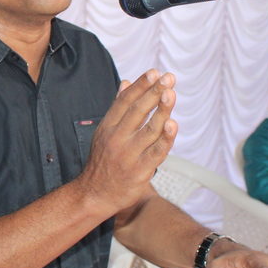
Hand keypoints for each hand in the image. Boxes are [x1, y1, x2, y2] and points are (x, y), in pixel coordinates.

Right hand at [77, 69, 176, 213]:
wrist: (94, 195)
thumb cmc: (103, 161)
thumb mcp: (104, 132)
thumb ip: (118, 108)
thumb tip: (126, 83)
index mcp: (108, 127)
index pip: (125, 102)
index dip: (140, 86)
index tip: (154, 72)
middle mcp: (117, 139)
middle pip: (137, 112)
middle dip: (153, 93)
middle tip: (168, 78)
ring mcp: (128, 155)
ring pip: (149, 129)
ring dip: (162, 111)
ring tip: (171, 94)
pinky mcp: (140, 172)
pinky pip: (156, 153)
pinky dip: (165, 139)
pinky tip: (173, 125)